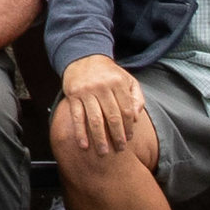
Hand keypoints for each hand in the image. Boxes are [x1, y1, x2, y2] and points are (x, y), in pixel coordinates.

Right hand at [51, 58, 156, 172]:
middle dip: (117, 136)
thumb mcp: (127, 79)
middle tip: (119, 150)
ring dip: (99, 138)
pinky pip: (77, 116)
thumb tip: (136, 118)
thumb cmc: (109, 73)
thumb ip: (136, 97)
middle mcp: (102, 86)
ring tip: (103, 153)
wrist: (83, 57)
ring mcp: (86, 91)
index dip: (129, 126)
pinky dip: (80, 132)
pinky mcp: (73, 95)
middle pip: (112, 117)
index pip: (126, 110)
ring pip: (95, 119)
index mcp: (118, 83)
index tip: (129, 138)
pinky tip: (84, 145)